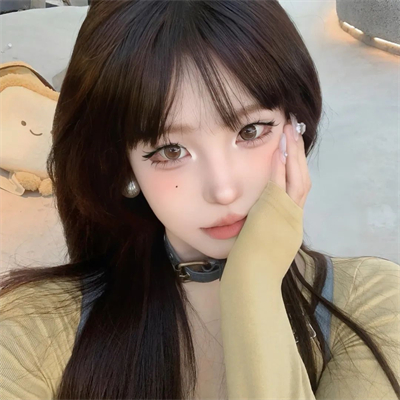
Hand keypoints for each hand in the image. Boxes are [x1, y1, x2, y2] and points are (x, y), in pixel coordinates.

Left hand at [220, 113, 311, 289]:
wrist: (252, 282)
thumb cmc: (252, 272)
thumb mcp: (261, 250)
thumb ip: (262, 233)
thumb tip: (253, 226)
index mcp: (291, 228)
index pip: (296, 195)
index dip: (296, 174)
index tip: (290, 156)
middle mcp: (294, 220)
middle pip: (303, 183)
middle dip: (300, 158)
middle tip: (295, 135)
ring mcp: (288, 215)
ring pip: (298, 179)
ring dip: (294, 155)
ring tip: (290, 132)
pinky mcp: (276, 212)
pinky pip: (282, 183)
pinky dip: (282, 165)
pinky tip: (280, 148)